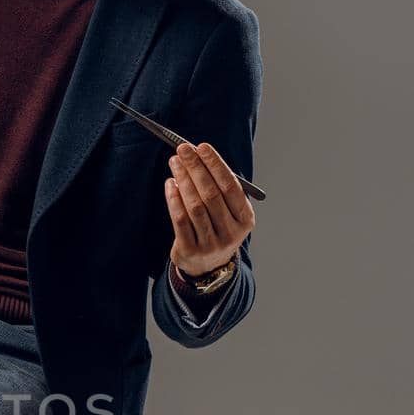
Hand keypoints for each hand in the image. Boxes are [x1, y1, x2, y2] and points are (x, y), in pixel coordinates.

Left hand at [165, 141, 255, 277]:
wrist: (208, 267)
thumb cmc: (217, 227)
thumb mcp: (227, 212)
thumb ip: (218, 187)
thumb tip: (197, 155)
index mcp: (245, 220)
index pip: (230, 186)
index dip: (215, 165)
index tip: (202, 147)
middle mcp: (231, 233)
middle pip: (211, 194)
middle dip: (196, 168)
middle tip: (183, 149)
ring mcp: (210, 244)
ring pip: (195, 206)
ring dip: (183, 180)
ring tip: (175, 162)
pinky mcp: (190, 250)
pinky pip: (180, 220)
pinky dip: (174, 199)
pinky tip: (170, 184)